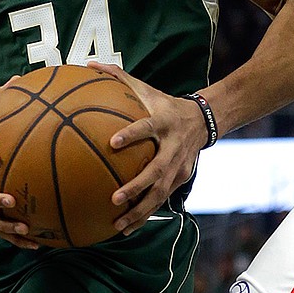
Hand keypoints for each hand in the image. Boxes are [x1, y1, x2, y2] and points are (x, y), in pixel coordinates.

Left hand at [88, 61, 209, 235]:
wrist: (203, 120)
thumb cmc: (165, 104)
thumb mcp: (147, 89)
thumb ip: (119, 78)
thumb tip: (89, 64)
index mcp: (164, 121)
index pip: (147, 127)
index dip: (132, 134)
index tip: (112, 142)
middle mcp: (173, 145)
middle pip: (157, 169)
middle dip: (137, 185)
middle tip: (115, 196)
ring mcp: (179, 165)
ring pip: (160, 191)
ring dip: (140, 210)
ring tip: (118, 224)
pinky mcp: (181, 179)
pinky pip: (161, 199)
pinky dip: (145, 215)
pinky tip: (126, 228)